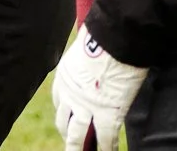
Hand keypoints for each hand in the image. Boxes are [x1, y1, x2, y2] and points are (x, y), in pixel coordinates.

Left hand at [51, 24, 148, 150]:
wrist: (116, 37)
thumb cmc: (105, 37)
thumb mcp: (85, 50)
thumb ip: (85, 64)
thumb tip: (94, 62)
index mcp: (64, 78)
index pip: (60, 103)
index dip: (65, 114)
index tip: (69, 121)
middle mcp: (70, 94)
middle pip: (63, 122)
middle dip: (68, 134)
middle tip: (73, 145)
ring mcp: (86, 106)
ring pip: (77, 136)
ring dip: (78, 148)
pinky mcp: (106, 114)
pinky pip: (105, 139)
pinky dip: (107, 149)